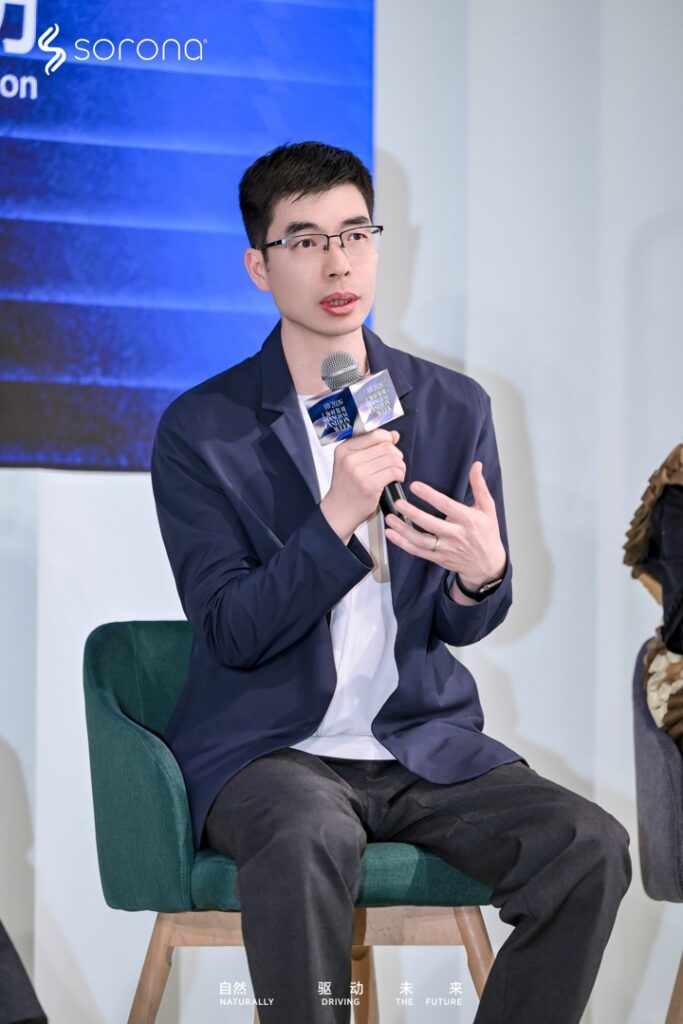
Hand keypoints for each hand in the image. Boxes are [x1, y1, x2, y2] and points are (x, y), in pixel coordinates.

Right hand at [320, 429, 405, 543]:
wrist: (339, 511)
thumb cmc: (346, 488)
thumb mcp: (351, 463)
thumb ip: (371, 447)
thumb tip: (394, 435)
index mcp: (344, 449)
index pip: (375, 434)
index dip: (388, 439)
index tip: (391, 447)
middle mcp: (350, 458)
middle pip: (386, 446)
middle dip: (396, 455)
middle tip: (395, 464)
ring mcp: (359, 472)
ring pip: (393, 459)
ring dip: (400, 466)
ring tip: (396, 473)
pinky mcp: (370, 485)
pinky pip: (394, 472)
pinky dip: (400, 475)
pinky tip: (396, 480)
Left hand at [384, 461, 506, 586]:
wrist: (487, 564)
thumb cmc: (487, 533)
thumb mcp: (488, 508)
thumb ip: (479, 486)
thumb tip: (476, 465)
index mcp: (467, 520)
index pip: (446, 506)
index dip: (430, 496)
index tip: (415, 486)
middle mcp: (456, 534)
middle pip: (431, 524)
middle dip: (413, 513)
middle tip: (398, 503)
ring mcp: (446, 548)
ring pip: (421, 540)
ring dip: (404, 530)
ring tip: (390, 518)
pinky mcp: (438, 558)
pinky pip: (418, 551)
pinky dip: (403, 544)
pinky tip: (391, 534)